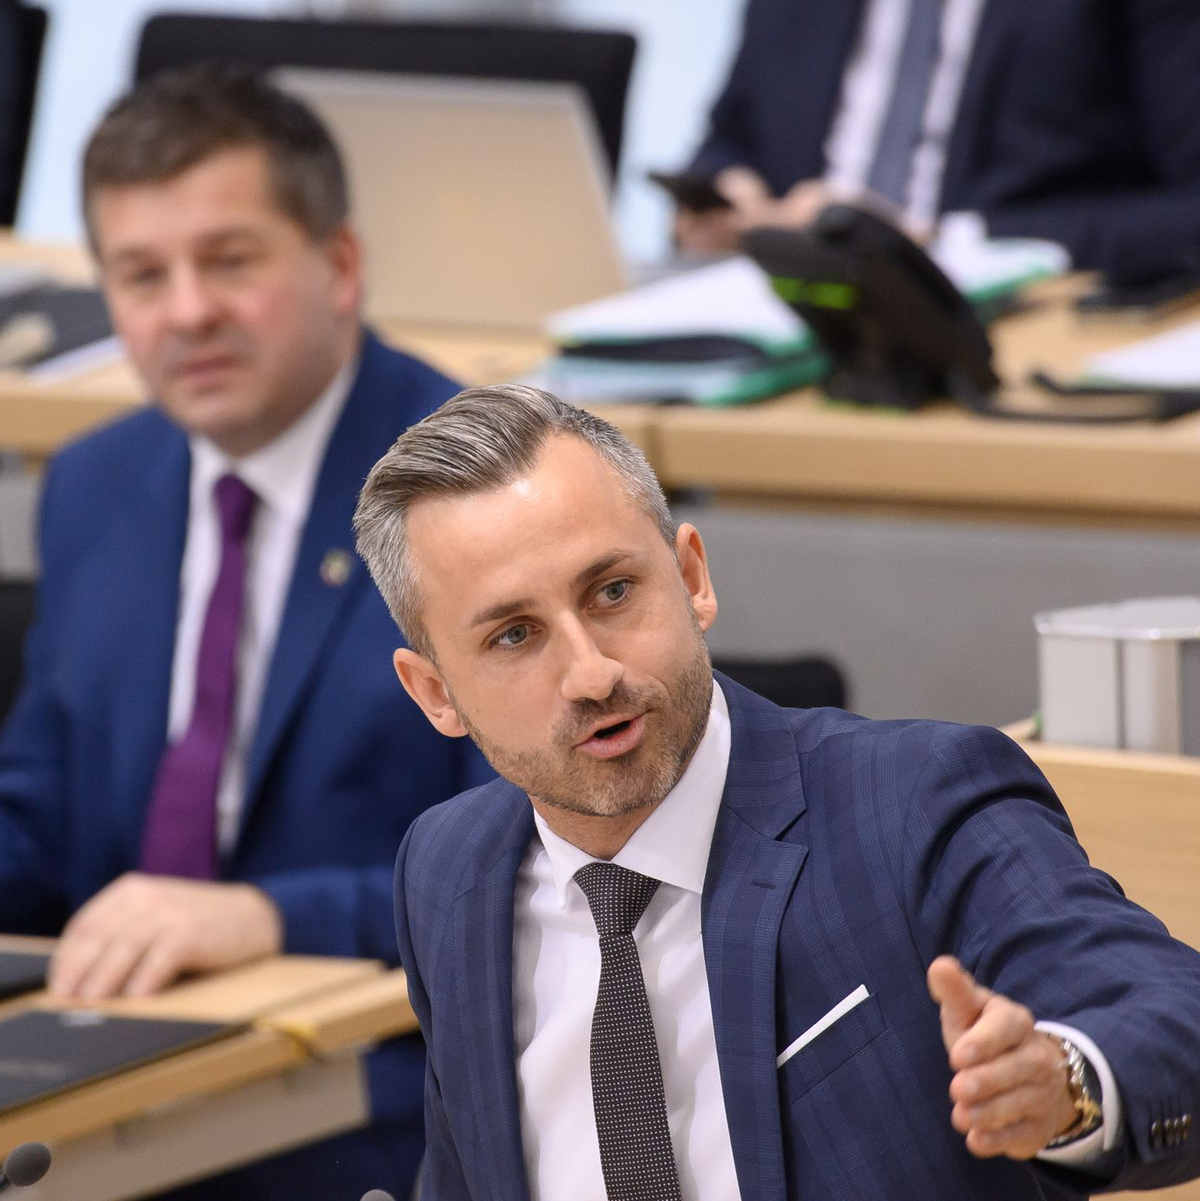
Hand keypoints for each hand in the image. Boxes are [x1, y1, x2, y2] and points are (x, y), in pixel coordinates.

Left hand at [48, 873, 282, 999]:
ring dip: (104, 978)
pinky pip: (162, 956)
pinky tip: (137, 997)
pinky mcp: (193, 931)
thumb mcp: (155, 917)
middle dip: (78, 971)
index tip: (56, 986)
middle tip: (65, 1000)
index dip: (66, 958)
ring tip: (92, 1003)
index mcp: (131, 891)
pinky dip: (146, 978)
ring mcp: (171, 912)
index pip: (85, 925)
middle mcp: (148, 896)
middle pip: (100, 937)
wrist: (253, 917)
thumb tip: (78, 978)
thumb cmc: (197, 925)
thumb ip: (121, 935)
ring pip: (125, 947)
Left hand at [927, 955, 1078, 1158]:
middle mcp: (1037, 1056)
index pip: (1006, 1027)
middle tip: (957, 1088)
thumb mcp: (967, 1010)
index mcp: (1015, 1020)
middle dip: (986, 1080)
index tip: (957, 1055)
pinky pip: (1023, 1135)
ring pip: (1021, 1104)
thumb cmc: (982, 1033)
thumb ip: (954, 990)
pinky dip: (1000, 1140)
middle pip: (1018, 1069)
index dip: (984, 1042)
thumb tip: (940, 967)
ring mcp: (1043, 1092)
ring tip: (960, 1116)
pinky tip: (976, 1140)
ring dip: (989, 1112)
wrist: (1028, 1073)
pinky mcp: (1039, 1126)